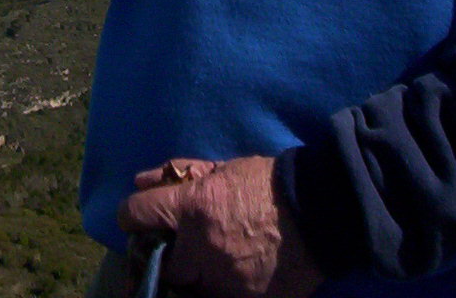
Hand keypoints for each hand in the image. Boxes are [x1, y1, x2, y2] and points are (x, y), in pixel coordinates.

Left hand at [119, 155, 323, 297]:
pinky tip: (231, 275)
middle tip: (178, 247)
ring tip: (210, 262)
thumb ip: (178, 176)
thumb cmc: (268, 184)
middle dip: (166, 254)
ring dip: (194, 275)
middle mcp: (202, 248)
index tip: (137, 219)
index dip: (133, 216)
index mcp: (192, 209)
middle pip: (161, 262)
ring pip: (190, 287)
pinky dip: (220, 289)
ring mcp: (225, 280)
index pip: (137, 215)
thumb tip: (141, 182)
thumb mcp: (220, 170)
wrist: (322, 211)